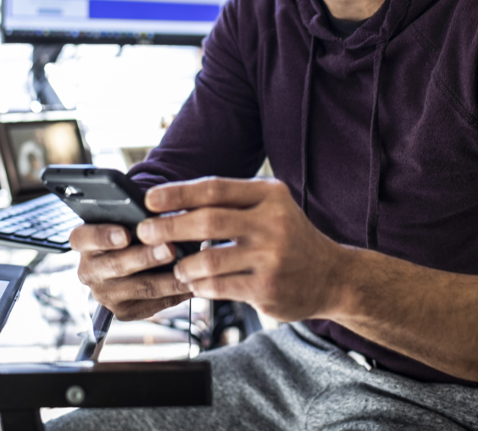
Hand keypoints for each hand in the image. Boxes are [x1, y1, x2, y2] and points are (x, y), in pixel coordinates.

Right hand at [69, 222, 192, 320]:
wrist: (133, 256)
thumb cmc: (133, 227)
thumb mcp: (128, 216)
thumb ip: (138, 215)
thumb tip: (161, 214)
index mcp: (83, 241)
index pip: (84, 237)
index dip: (103, 236)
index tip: (125, 234)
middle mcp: (88, 270)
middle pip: (116, 265)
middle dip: (145, 257)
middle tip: (170, 248)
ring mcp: (104, 294)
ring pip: (140, 288)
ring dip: (167, 279)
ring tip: (189, 268)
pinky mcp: (123, 312)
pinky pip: (153, 304)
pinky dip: (176, 293)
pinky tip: (193, 282)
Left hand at [136, 177, 347, 321]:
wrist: (332, 275)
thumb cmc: (289, 237)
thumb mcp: (270, 207)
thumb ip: (231, 204)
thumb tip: (173, 204)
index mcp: (269, 195)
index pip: (215, 189)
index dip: (177, 193)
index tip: (149, 199)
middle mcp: (273, 222)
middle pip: (208, 222)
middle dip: (169, 226)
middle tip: (145, 232)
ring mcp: (271, 257)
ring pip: (209, 259)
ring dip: (183, 264)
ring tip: (176, 266)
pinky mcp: (267, 288)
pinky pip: (219, 286)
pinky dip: (200, 285)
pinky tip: (195, 283)